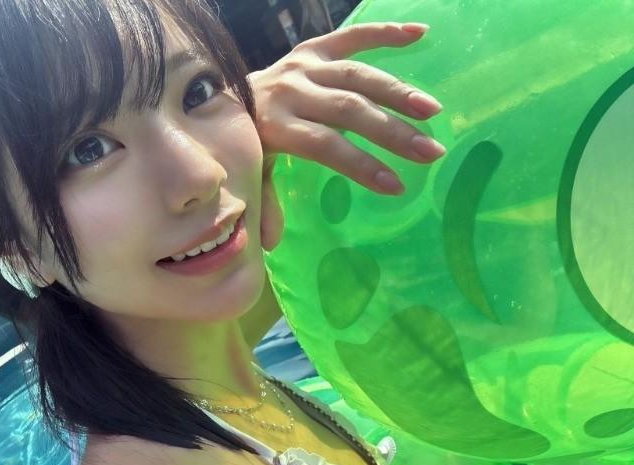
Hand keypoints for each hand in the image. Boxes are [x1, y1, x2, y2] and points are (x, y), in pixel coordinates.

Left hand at [248, 22, 445, 249]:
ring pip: (357, 75)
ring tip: (432, 111)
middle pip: (349, 109)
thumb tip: (270, 243)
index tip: (396, 186)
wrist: (221, 95)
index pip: (325, 145)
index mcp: (276, 124)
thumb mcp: (251, 172)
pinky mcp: (312, 48)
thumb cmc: (246, 142)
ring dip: (398, 91)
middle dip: (392, 132)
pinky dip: (384, 32)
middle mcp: (292, 90)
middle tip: (431, 152)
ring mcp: (303, 65)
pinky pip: (351, 36)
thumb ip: (263, 202)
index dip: (360, 165)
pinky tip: (420, 34)